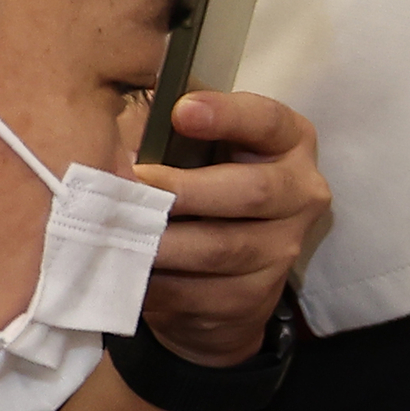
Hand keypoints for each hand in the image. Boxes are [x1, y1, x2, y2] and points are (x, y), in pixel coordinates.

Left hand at [135, 90, 327, 367]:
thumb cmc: (193, 184)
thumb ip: (165, 128)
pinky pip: (203, 293)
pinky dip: (158, 283)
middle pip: (254, 192)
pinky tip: (126, 269)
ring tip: (117, 230)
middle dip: (187, 190)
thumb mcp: (189, 145)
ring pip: (223, 249)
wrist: (216, 264)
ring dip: (165, 242)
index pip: (268, 121)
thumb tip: (108, 117)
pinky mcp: (257, 298)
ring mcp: (283, 250)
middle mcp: (300, 194)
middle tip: (134, 184)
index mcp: (288, 142)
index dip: (227, 115)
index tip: (180, 112)